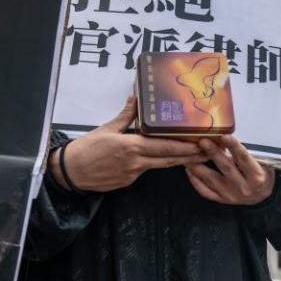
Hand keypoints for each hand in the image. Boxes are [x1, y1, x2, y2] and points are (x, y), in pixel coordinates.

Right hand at [50, 96, 209, 192]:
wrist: (71, 172)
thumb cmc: (87, 148)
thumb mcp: (107, 128)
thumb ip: (126, 115)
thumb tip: (136, 98)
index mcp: (131, 147)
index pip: (165, 147)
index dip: (185, 147)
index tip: (201, 143)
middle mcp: (136, 163)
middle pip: (169, 159)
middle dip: (190, 156)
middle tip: (209, 151)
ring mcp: (133, 174)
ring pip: (160, 165)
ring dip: (178, 161)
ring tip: (196, 156)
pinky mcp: (128, 181)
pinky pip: (147, 170)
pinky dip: (158, 164)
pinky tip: (167, 158)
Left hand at [185, 135, 274, 205]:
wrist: (263, 197)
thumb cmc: (261, 174)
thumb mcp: (262, 163)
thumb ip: (246, 153)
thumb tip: (226, 137)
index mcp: (255, 176)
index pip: (243, 158)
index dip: (233, 146)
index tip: (223, 135)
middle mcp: (243, 186)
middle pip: (225, 167)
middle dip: (213, 153)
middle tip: (202, 141)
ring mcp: (230, 195)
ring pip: (211, 180)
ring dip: (198, 166)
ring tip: (189, 154)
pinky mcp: (221, 200)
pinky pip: (205, 192)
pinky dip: (195, 181)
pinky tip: (189, 170)